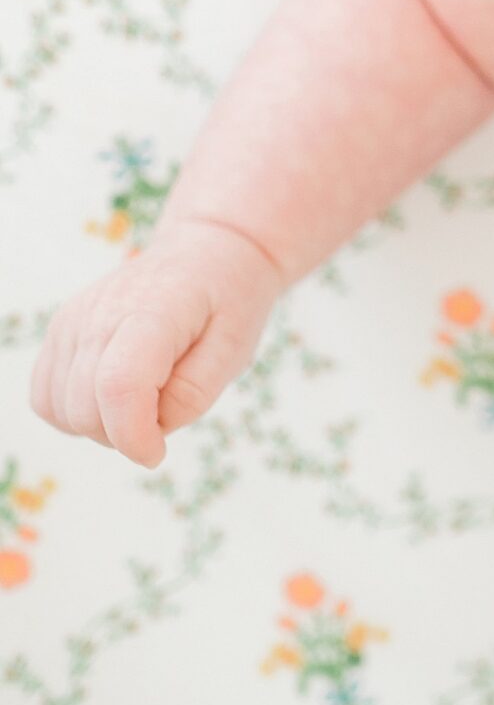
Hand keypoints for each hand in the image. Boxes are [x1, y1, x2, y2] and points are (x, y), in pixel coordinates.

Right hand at [29, 217, 284, 469]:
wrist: (206, 252)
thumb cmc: (227, 301)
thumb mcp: (235, 349)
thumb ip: (192, 395)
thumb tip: (148, 431)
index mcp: (153, 310)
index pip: (120, 385)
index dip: (134, 436)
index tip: (158, 452)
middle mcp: (101, 312)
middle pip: (86, 409)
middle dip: (124, 433)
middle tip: (163, 407)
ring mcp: (73, 319)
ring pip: (62, 411)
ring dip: (100, 424)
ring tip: (143, 393)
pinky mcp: (60, 328)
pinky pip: (46, 397)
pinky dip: (74, 411)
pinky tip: (112, 392)